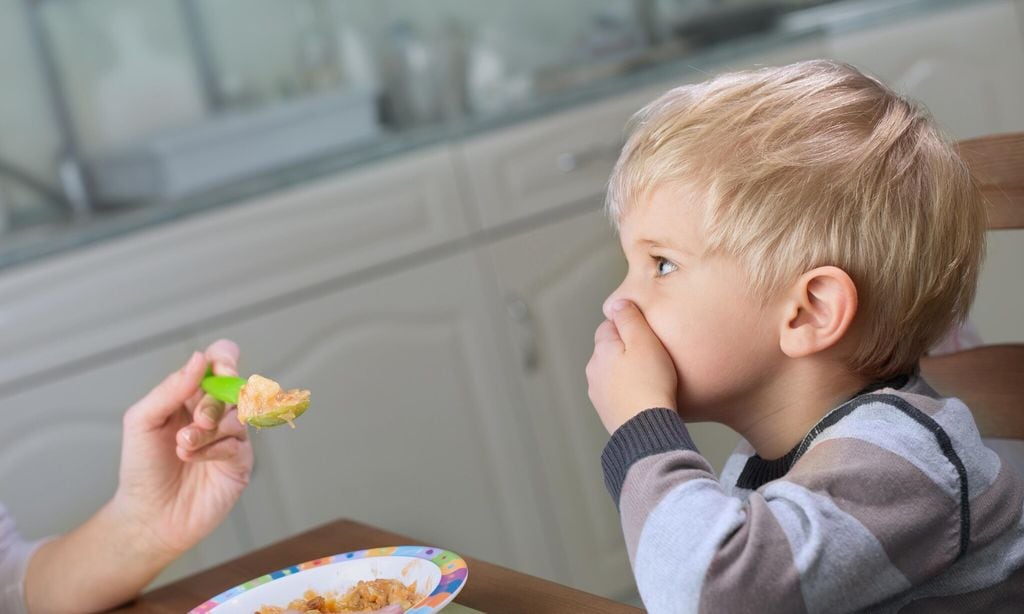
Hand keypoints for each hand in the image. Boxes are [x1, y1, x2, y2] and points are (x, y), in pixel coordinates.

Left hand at [113, 339, 252, 558]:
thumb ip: (171, 388)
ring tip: (183, 445)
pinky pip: (238, 444)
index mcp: (193, 395)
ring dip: (209, 429)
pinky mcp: (241, 463)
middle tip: (196, 420)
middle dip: (214, 402)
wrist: (147, 515)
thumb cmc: (142, 468)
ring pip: (239, 416)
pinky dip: (214, 448)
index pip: (220, 361)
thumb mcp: (143, 420)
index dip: (225, 359)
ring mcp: (231, 438)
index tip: (220, 370)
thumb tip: (199, 359)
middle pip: (235, 387)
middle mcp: (216, 413)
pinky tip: (193, 458)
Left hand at [586, 300, 677, 433]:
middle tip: (653, 358)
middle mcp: (594, 370)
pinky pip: (618, 393)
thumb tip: (616, 303)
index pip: (609, 326)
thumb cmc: (651, 383)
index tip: (647, 336)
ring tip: (652, 379)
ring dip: (627, 372)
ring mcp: (598, 393)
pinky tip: (646, 397)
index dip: (629, 328)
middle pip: (610, 350)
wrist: (647, 428)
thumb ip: (629, 319)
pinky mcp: (607, 412)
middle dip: (628, 351)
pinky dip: (628, 392)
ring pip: (613, 373)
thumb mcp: (644, 341)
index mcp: (601, 349)